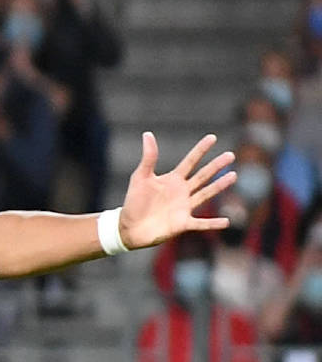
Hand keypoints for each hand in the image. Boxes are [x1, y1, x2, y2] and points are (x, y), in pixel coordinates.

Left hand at [118, 132, 235, 249]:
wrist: (128, 227)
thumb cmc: (134, 202)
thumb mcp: (140, 177)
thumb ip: (148, 158)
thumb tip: (147, 134)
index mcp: (173, 179)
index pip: (190, 161)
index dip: (200, 150)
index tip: (212, 137)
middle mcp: (182, 192)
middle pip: (202, 176)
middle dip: (216, 166)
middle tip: (230, 155)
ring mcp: (184, 207)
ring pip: (205, 194)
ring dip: (218, 186)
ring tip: (233, 176)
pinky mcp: (182, 224)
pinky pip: (201, 224)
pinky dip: (213, 223)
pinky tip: (227, 222)